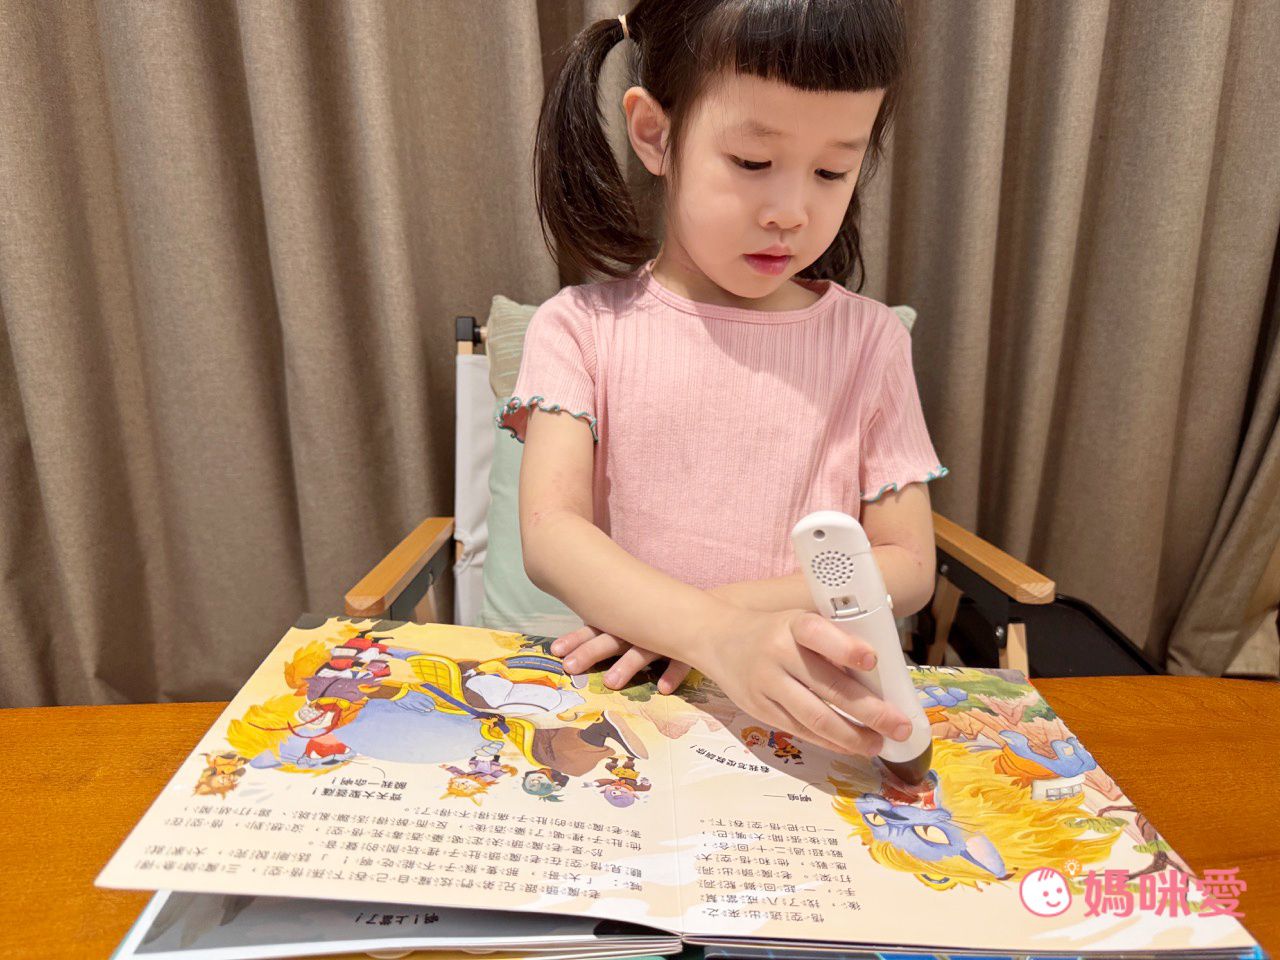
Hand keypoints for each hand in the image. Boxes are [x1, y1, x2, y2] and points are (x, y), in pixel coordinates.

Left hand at [550, 625, 691, 693]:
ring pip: (644, 650)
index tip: (555, 651)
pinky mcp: (689, 648)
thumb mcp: (633, 621)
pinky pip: (682, 661)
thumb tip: (575, 648)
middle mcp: (642, 628)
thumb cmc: (662, 618)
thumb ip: (609, 631)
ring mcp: (665, 637)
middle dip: (590, 651)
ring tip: (610, 682)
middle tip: (570, 666)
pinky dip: (673, 673)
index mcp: (626, 621)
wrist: (708, 607)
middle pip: (613, 638)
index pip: (597, 628)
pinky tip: (663, 688)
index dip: (576, 639)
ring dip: (627, 665)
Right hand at [706, 607, 913, 757]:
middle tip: (900, 725)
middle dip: (870, 710)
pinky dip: (831, 741)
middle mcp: (777, 653)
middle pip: (827, 686)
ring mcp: (766, 685)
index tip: (873, 660)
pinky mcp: (760, 710)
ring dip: (853, 735)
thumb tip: (879, 677)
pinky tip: (851, 745)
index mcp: (792, 624)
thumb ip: (829, 641)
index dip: (844, 647)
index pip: (817, 633)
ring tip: (880, 743)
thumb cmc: (772, 630)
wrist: (716, 639)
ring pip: (815, 717)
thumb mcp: (796, 622)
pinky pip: (801, 730)